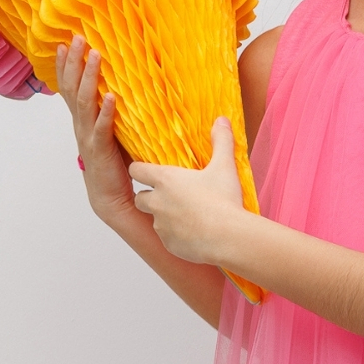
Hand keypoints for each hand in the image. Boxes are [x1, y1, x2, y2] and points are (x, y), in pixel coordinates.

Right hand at [55, 37, 134, 224]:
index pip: (69, 88)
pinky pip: (102, 127)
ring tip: (95, 57)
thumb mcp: (111, 133)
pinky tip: (111, 97)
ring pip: (85, 102)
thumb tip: (128, 91)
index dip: (66, 66)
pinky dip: (106, 111)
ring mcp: (89, 136)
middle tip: (78, 38)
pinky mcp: (101, 149)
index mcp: (82, 121)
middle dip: (75, 62)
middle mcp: (81, 125)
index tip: (65, 43)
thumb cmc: (113, 164)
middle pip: (73, 88)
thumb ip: (114, 114)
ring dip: (90, 77)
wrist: (109, 197)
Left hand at [129, 117, 246, 263]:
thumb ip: (221, 142)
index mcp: (165, 179)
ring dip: (163, 217)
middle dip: (149, 196)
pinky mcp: (169, 243)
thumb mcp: (224, 167)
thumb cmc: (223, 200)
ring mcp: (161, 225)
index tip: (149, 170)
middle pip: (139, 197)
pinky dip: (176, 235)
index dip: (140, 169)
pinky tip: (194, 233)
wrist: (228, 237)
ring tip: (186, 215)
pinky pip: (166, 238)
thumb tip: (222, 120)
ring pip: (153, 219)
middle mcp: (156, 202)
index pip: (136, 170)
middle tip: (169, 196)